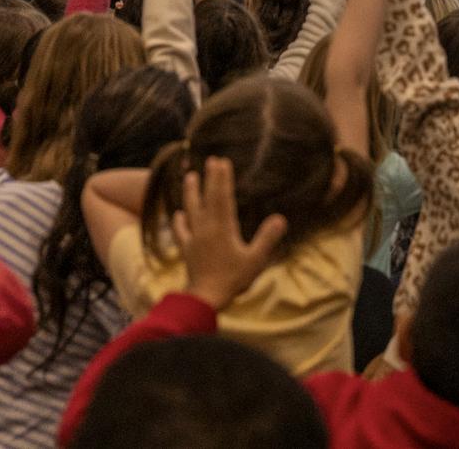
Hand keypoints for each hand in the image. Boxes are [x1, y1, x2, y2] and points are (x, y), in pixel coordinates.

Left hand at [174, 157, 287, 310]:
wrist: (205, 297)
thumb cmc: (233, 278)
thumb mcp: (256, 259)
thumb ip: (267, 238)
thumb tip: (280, 217)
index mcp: (222, 227)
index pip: (222, 196)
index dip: (222, 178)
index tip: (222, 161)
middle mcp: (206, 228)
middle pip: (207, 198)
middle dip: (210, 178)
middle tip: (211, 160)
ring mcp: (194, 238)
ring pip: (190, 209)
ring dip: (190, 192)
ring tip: (190, 176)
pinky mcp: (187, 249)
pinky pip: (181, 230)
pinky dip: (179, 219)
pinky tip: (178, 213)